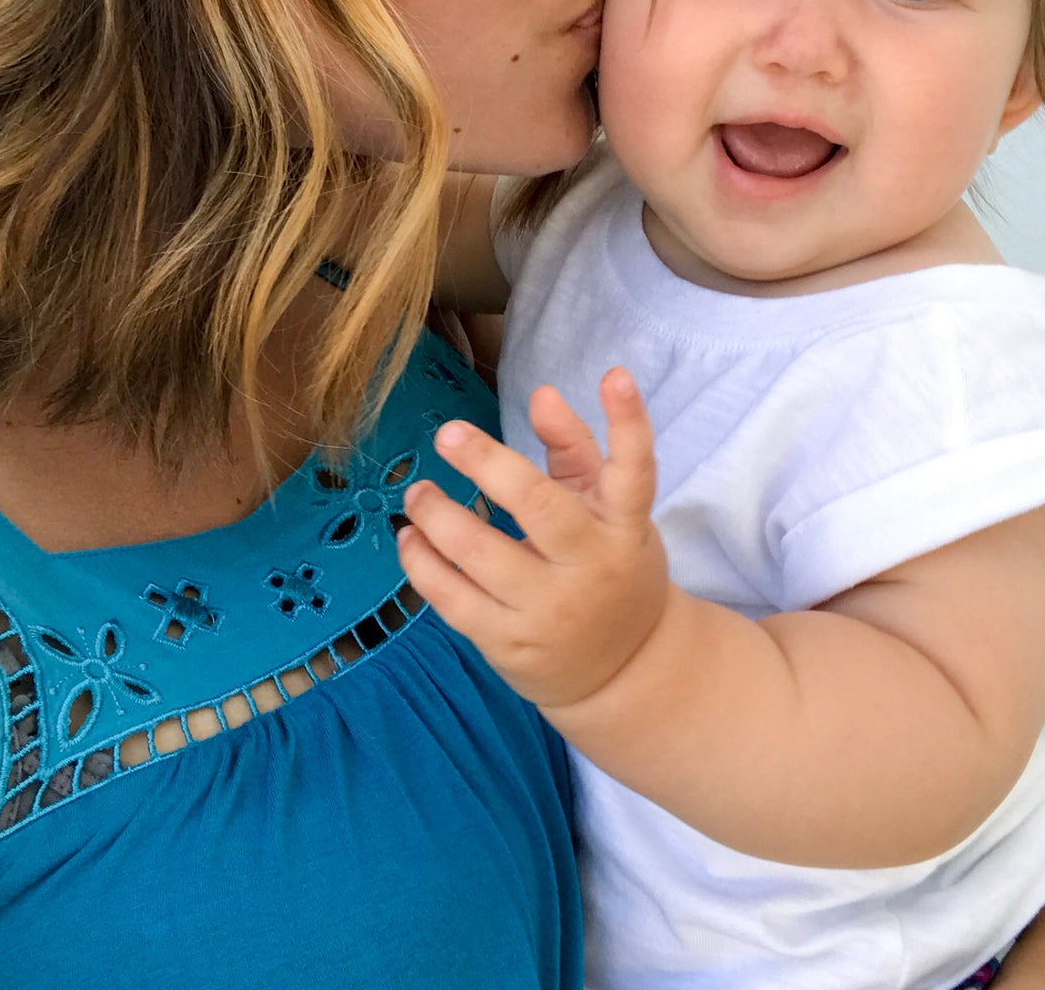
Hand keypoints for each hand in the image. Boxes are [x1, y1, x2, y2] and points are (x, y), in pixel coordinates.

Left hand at [396, 369, 670, 711]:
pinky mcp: (510, 644)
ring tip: (417, 492)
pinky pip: (453, 600)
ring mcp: (549, 609)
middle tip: (447, 433)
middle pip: (539, 506)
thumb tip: (542, 394)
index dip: (627, 421)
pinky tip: (409, 538)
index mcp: (624, 525)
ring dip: (437, 516)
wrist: (626, 670)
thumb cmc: (610, 565)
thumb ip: (576, 448)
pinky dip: (422, 564)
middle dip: (488, 464)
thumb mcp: (609, 508)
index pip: (634, 470)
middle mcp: (590, 564)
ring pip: (480, 554)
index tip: (615, 375)